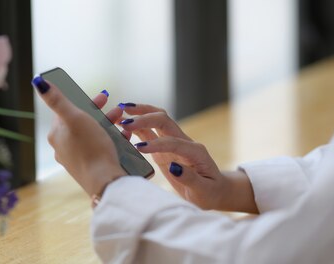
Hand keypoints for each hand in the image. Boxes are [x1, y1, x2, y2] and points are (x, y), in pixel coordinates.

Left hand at [33, 77, 125, 196]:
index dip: (85, 102)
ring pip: (92, 135)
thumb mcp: (75, 117)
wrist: (105, 181)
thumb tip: (39, 83)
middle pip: (81, 123)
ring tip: (123, 121)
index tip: (102, 97)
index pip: (68, 111)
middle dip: (100, 113)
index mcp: (56, 135)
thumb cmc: (90, 148)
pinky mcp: (90, 167)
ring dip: (109, 125)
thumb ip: (57, 100)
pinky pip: (100, 148)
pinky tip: (124, 136)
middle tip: (117, 109)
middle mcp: (63, 147)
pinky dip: (112, 140)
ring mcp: (76, 159)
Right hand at [114, 103, 257, 212]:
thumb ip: (190, 178)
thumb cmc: (210, 192)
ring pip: (156, 120)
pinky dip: (137, 126)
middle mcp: (183, 141)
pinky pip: (150, 132)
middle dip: (144, 118)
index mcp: (195, 151)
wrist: (214, 190)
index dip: (156, 144)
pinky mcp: (164, 148)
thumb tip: (174, 168)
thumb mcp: (204, 190)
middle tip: (124, 122)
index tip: (139, 149)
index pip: (173, 141)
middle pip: (164, 119)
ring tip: (120, 111)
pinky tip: (122, 124)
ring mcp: (173, 142)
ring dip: (139, 114)